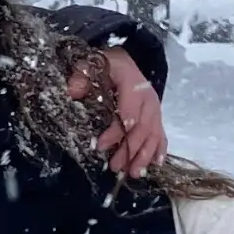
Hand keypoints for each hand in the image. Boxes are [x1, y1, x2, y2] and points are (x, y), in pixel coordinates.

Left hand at [67, 48, 167, 177]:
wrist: (126, 60)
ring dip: (145, 155)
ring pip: (154, 134)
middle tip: (115, 168)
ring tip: (133, 173)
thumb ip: (81, 75)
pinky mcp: (156, 116)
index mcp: (133, 84)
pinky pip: (161, 134)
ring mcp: (155, 108)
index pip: (127, 113)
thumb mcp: (92, 63)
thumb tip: (72, 92)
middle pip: (142, 128)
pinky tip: (156, 164)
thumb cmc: (107, 64)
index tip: (100, 147)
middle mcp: (148, 98)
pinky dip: (159, 149)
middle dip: (130, 150)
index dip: (115, 132)